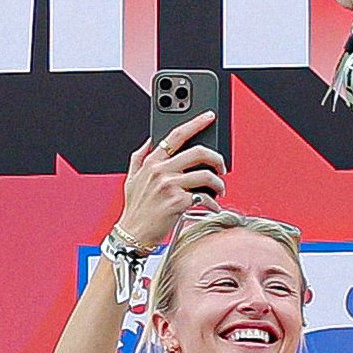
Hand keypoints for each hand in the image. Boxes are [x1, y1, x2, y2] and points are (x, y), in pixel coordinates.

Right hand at [112, 118, 223, 253]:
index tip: (209, 117)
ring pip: (206, 174)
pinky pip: (205, 196)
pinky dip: (213, 202)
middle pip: (198, 152)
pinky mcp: (178, 202)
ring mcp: (169, 186)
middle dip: (216, 158)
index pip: (175, 135)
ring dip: (219, 183)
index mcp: (151, 163)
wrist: (133, 235)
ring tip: (219, 190)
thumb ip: (140, 157)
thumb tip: (150, 141)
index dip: (195, 123)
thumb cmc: (135, 210)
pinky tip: (212, 205)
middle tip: (221, 167)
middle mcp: (160, 171)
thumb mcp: (131, 179)